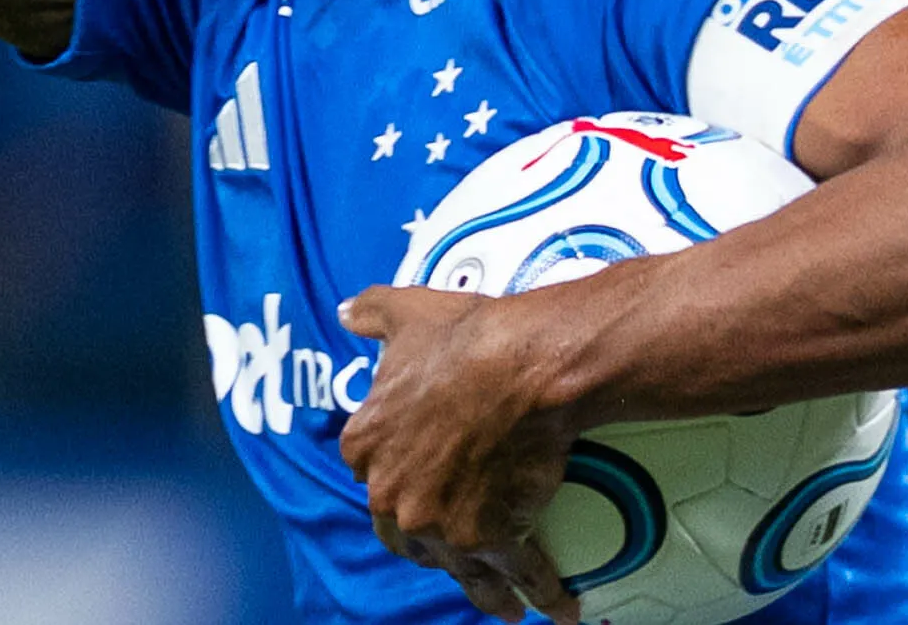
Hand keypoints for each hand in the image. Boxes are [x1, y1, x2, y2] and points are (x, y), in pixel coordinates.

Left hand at [338, 285, 583, 623]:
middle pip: (409, 534)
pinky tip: (560, 608)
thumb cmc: (465, 337)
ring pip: (461, 571)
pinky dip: (542, 593)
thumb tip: (346, 312)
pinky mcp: (489, 541)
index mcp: (365, 446)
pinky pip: (519, 575)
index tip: (420, 484)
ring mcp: (438, 525)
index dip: (399, 481)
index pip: (376, 477)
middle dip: (430, 543)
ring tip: (508, 605)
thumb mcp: (405, 312)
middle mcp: (392, 496)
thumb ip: (370, 312)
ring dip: (486, 591)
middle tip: (459, 544)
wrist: (520, 364)